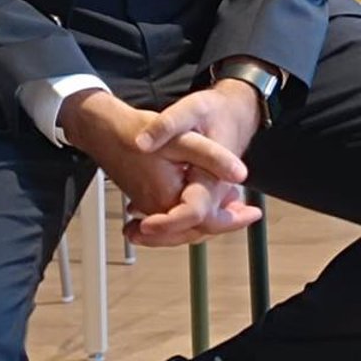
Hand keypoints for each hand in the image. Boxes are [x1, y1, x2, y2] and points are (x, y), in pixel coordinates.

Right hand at [59, 90, 249, 241]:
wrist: (105, 131)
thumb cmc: (138, 132)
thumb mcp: (184, 140)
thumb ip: (213, 158)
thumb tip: (241, 174)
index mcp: (166, 199)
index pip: (205, 222)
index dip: (233, 220)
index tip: (254, 214)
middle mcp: (156, 210)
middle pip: (195, 230)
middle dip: (224, 223)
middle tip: (249, 212)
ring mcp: (149, 208)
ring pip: (184, 227)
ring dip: (208, 220)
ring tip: (233, 206)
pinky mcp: (147, 202)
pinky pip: (174, 218)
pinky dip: (192, 215)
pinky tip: (207, 201)